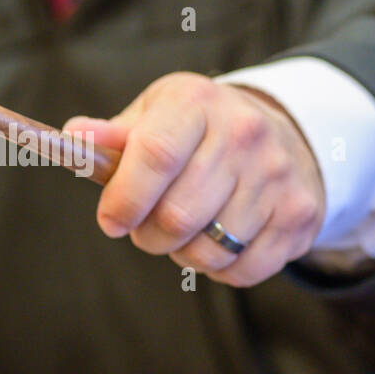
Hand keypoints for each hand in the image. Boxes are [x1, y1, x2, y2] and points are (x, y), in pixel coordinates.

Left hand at [64, 72, 325, 286]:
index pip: (156, 155)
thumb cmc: (200, 130)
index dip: (125, 198)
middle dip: (148, 235)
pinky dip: (219, 270)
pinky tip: (218, 242)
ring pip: (208, 250)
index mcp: (197, 103)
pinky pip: (242, 270)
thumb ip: (115, 135)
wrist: (286, 135)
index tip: (110, 220)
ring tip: (186, 231)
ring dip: (183, 254)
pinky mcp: (299, 215)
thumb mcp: (158, 114)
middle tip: (145, 228)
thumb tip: (75, 138)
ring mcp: (276, 176)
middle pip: (178, 215)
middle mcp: (244, 134)